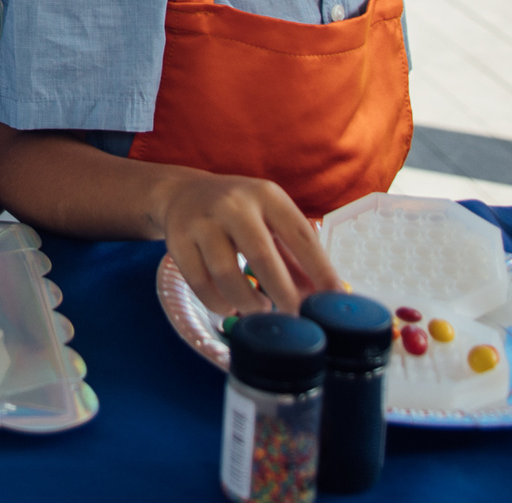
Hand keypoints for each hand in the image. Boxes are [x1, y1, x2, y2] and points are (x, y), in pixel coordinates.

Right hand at [150, 171, 333, 316]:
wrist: (183, 193)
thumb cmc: (239, 212)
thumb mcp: (269, 220)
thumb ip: (295, 258)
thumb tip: (323, 297)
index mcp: (266, 195)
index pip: (299, 234)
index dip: (320, 269)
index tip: (334, 299)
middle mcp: (233, 204)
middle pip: (261, 254)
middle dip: (283, 293)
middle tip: (296, 318)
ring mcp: (202, 222)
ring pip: (226, 272)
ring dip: (248, 301)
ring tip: (260, 310)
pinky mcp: (177, 241)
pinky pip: (199, 283)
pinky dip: (218, 302)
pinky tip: (230, 305)